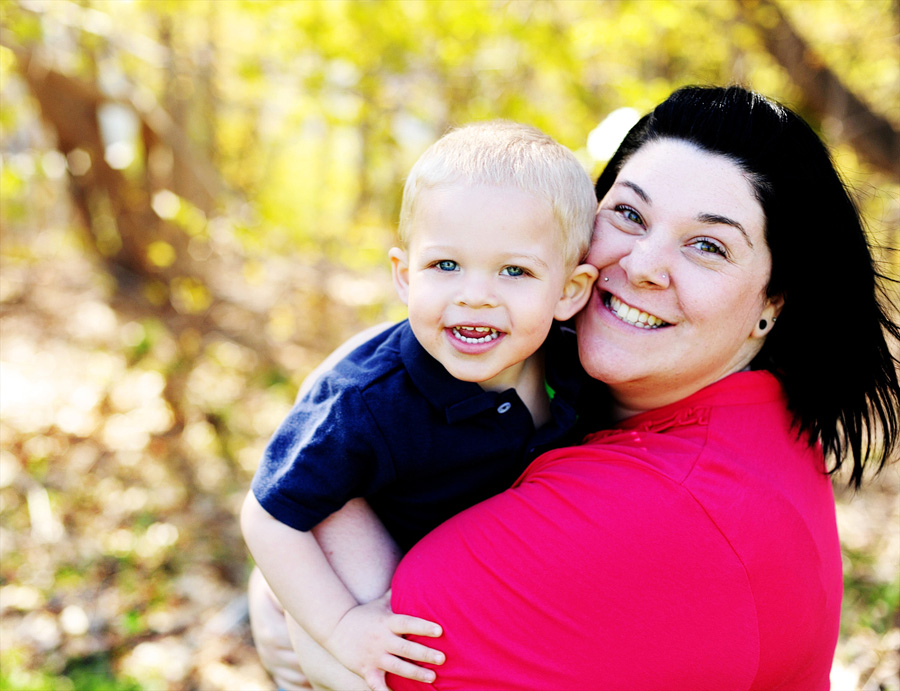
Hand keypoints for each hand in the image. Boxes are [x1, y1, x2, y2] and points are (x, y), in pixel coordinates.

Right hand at [324, 590, 443, 690]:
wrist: (334, 628)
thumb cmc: (363, 614)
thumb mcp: (379, 603)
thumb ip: (396, 594)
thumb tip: (413, 576)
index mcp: (387, 622)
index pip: (408, 623)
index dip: (423, 627)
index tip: (439, 631)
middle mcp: (382, 639)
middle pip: (406, 648)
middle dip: (424, 654)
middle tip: (442, 658)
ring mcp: (373, 656)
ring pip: (397, 667)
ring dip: (415, 673)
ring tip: (432, 677)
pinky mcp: (366, 669)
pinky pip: (377, 684)